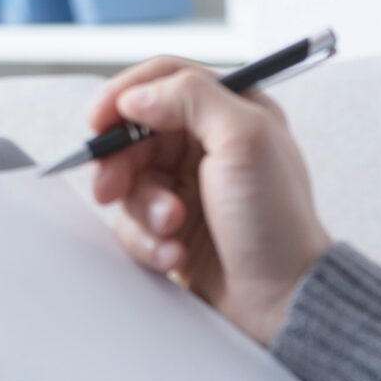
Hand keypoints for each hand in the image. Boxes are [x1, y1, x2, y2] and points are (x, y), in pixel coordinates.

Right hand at [85, 57, 332, 345]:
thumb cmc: (277, 224)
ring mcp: (188, 187)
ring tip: (173, 229)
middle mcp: (208, 145)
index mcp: (232, 112)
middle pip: (134, 132)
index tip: (99, 122)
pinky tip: (176, 255)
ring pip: (128, 179)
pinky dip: (147, 241)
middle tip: (112, 186)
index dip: (123, 95)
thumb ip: (190, 98)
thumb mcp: (244, 141)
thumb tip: (136, 96)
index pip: (164, 79)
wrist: (281, 301)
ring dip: (143, 208)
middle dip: (121, 161)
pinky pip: (131, 222)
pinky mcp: (171, 227)